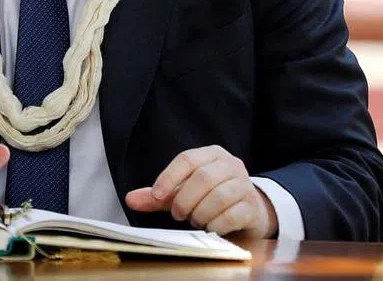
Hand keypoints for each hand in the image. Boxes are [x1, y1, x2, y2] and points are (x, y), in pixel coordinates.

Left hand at [125, 145, 276, 238]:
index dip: (168, 178)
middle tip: (178, 213)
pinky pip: (231, 215)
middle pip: (203, 177)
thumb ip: (159, 196)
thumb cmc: (210, 197)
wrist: (247, 211)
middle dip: (184, 199)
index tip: (156, 196)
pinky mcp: (252, 207)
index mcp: (212, 154)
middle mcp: (231, 165)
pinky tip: (210, 227)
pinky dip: (215, 224)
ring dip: (200, 213)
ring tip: (195, 219)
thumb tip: (130, 198)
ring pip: (218, 197)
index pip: (187, 159)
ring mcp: (245, 185)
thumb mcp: (183, 193)